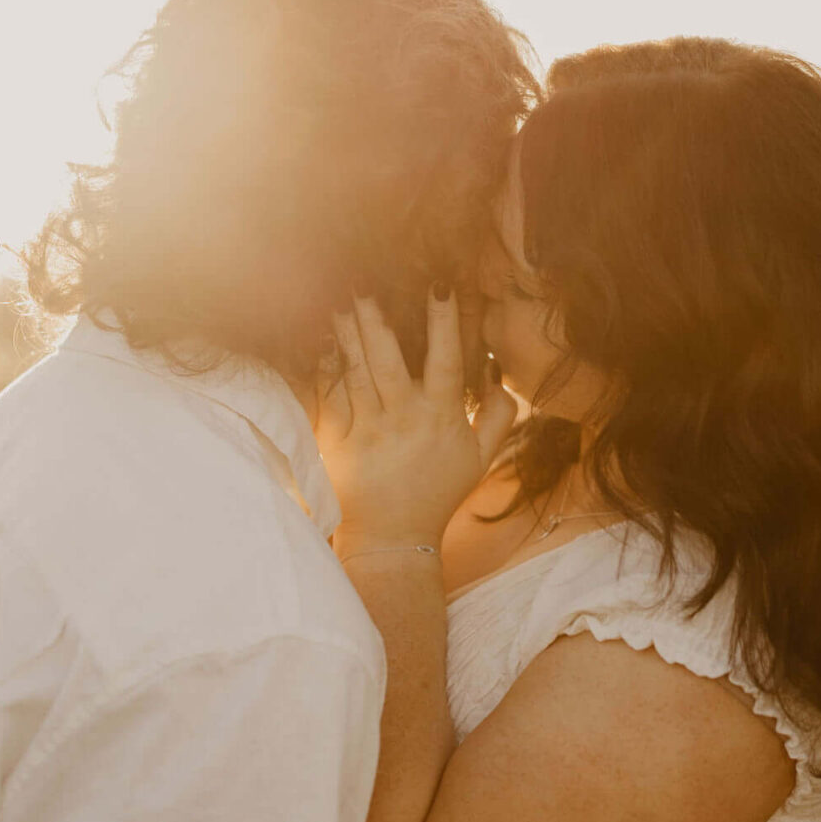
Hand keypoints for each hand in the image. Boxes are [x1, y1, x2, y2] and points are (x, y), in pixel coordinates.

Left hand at [320, 292, 517, 552]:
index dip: (444, 322)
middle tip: (364, 283)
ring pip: (357, 372)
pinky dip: (327, 368)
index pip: (447, 361)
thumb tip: (498, 373)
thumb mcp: (480, 459)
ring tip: (339, 300)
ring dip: (347, 334)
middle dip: (376, 319)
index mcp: (442, 418)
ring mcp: (369, 431)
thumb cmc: (438, 494)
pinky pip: (333, 397)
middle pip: (389, 360)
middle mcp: (405, 420)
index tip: (440, 284)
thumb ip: (499, 416)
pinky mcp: (340, 443)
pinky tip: (322, 342)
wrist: (394, 538)